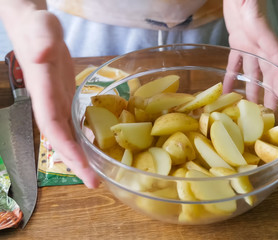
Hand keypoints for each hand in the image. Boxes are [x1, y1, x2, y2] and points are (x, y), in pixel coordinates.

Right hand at [2, 7, 99, 187]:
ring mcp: (57, 103)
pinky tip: (95, 148)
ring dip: (81, 156)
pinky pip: (73, 124)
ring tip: (96, 174)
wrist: (35, 28)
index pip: (53, 127)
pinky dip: (83, 138)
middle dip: (76, 162)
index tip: (83, 168)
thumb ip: (41, 40)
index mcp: (43, 93)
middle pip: (61, 139)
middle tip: (94, 183)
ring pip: (68, 135)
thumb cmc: (37, 26)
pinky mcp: (65, 99)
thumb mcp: (40, 27)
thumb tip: (41, 56)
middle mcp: (49, 103)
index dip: (66, 149)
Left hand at [223, 0, 277, 108]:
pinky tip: (227, 90)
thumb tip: (252, 11)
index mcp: (265, 35)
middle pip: (268, 71)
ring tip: (250, 105)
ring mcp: (249, 45)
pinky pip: (235, 64)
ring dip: (252, 88)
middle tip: (269, 109)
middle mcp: (260, 43)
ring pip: (253, 71)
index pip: (277, 59)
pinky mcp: (238, 44)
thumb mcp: (250, 0)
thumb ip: (252, 5)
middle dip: (270, 90)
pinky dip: (231, 78)